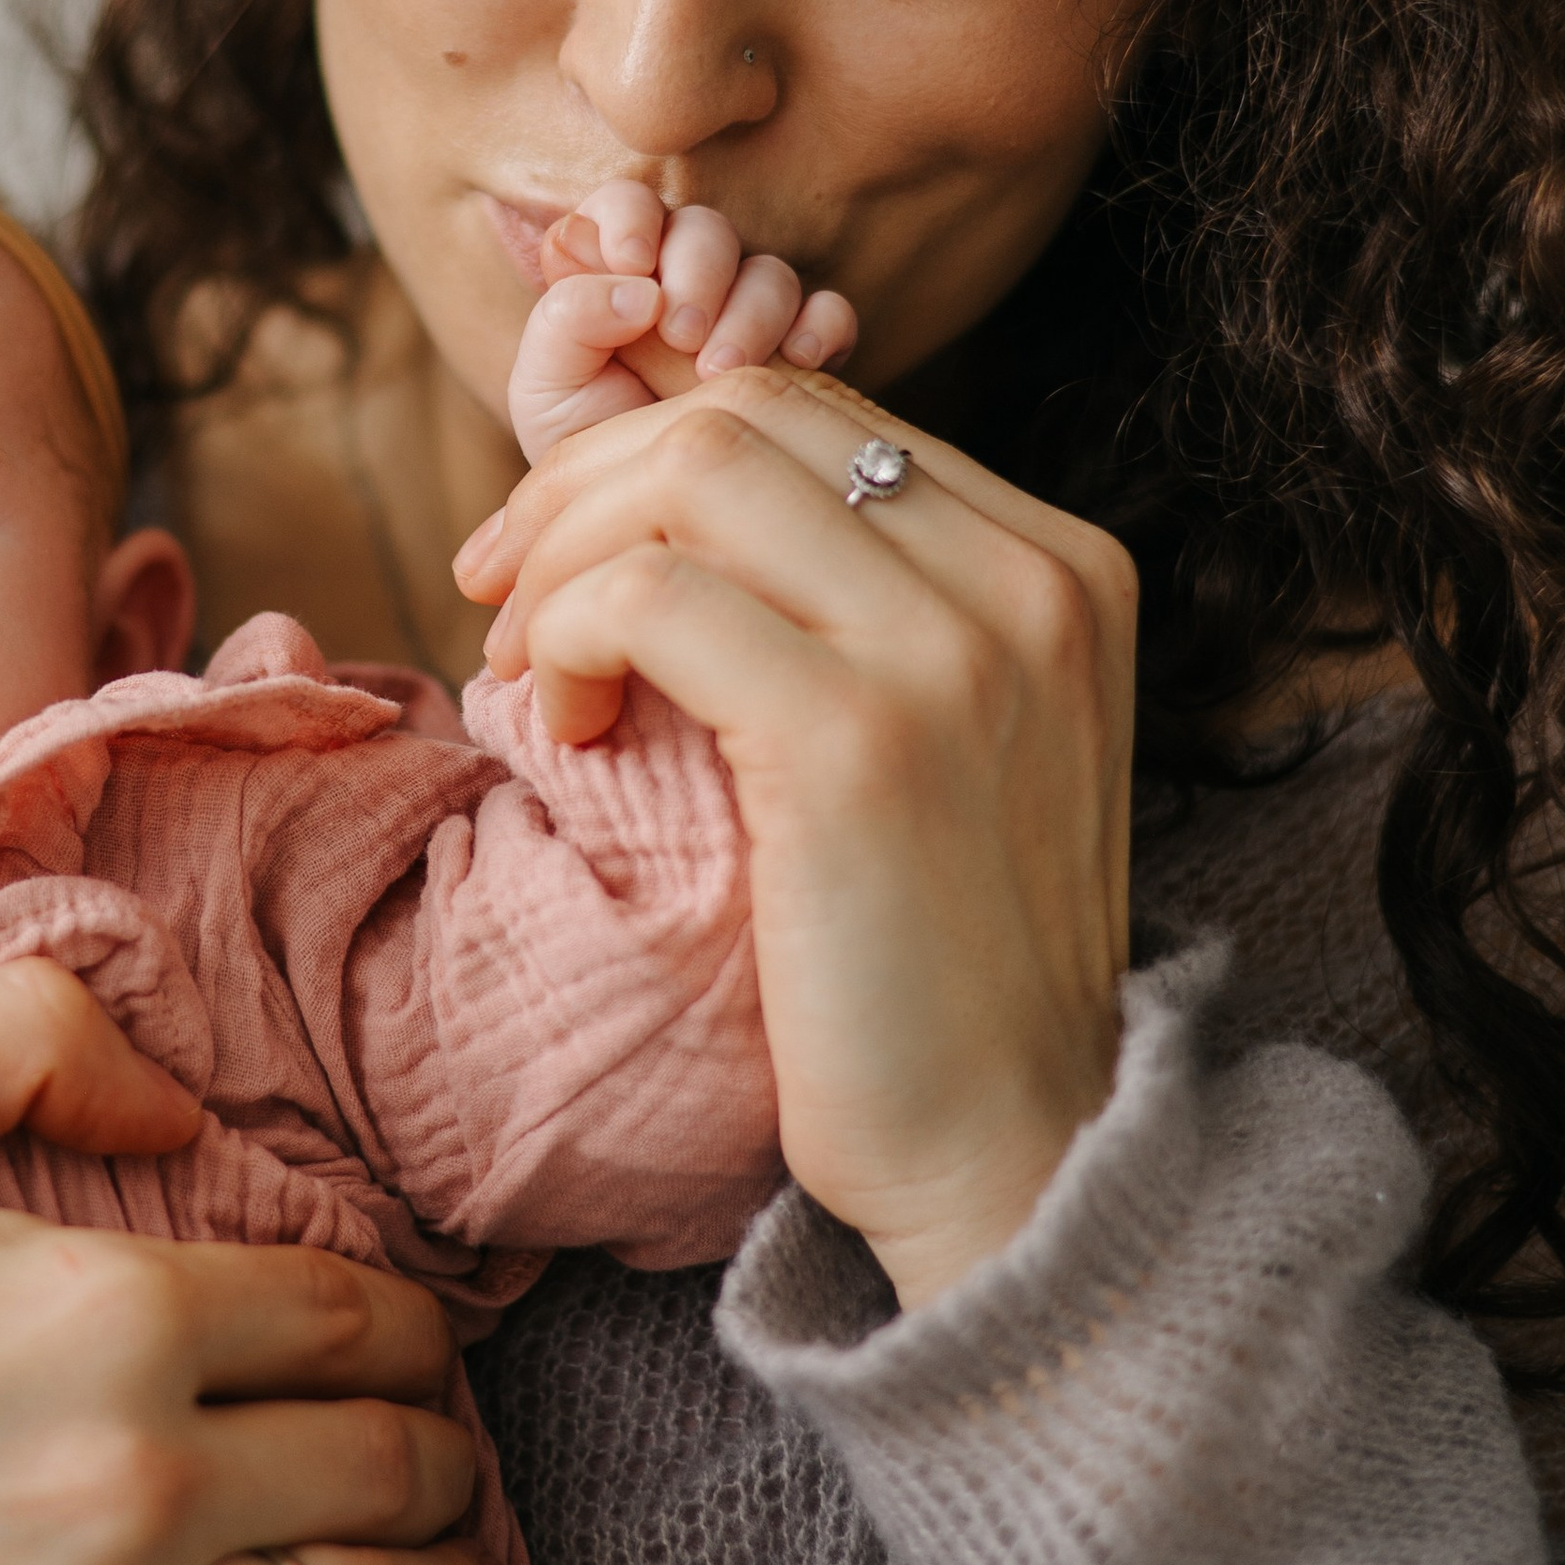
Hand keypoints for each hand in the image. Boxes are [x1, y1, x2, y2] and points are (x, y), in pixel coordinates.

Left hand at [454, 370, 1134, 1312]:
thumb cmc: (937, 964)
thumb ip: (868, 607)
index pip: (811, 410)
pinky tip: (565, 730)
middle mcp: (1029, 580)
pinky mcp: (858, 741)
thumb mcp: (950, 738)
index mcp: (1061, 565)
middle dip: (582, 484)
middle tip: (503, 595)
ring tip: (529, 672)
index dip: (648, 456)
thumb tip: (672, 495)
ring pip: (689, 470)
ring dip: (562, 552)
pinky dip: (568, 635)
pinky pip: (650, 596)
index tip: (560, 555)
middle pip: (741, 414)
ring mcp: (955, 651)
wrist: (1015, 1154)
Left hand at [507, 179, 856, 460]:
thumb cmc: (578, 449)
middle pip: (707, 230)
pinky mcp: (798, 351)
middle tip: (681, 334)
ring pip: (770, 273)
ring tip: (720, 372)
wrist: (636, 526)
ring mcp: (747, 312)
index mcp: (613, 271)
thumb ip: (563, 322)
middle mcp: (683, 279)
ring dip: (751, 312)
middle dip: (696, 272)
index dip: (632, 217)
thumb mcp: (543, 390)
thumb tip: (636, 289)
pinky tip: (799, 360)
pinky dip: (821, 326)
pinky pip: (829, 313)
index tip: (630, 261)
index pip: (627, 203)